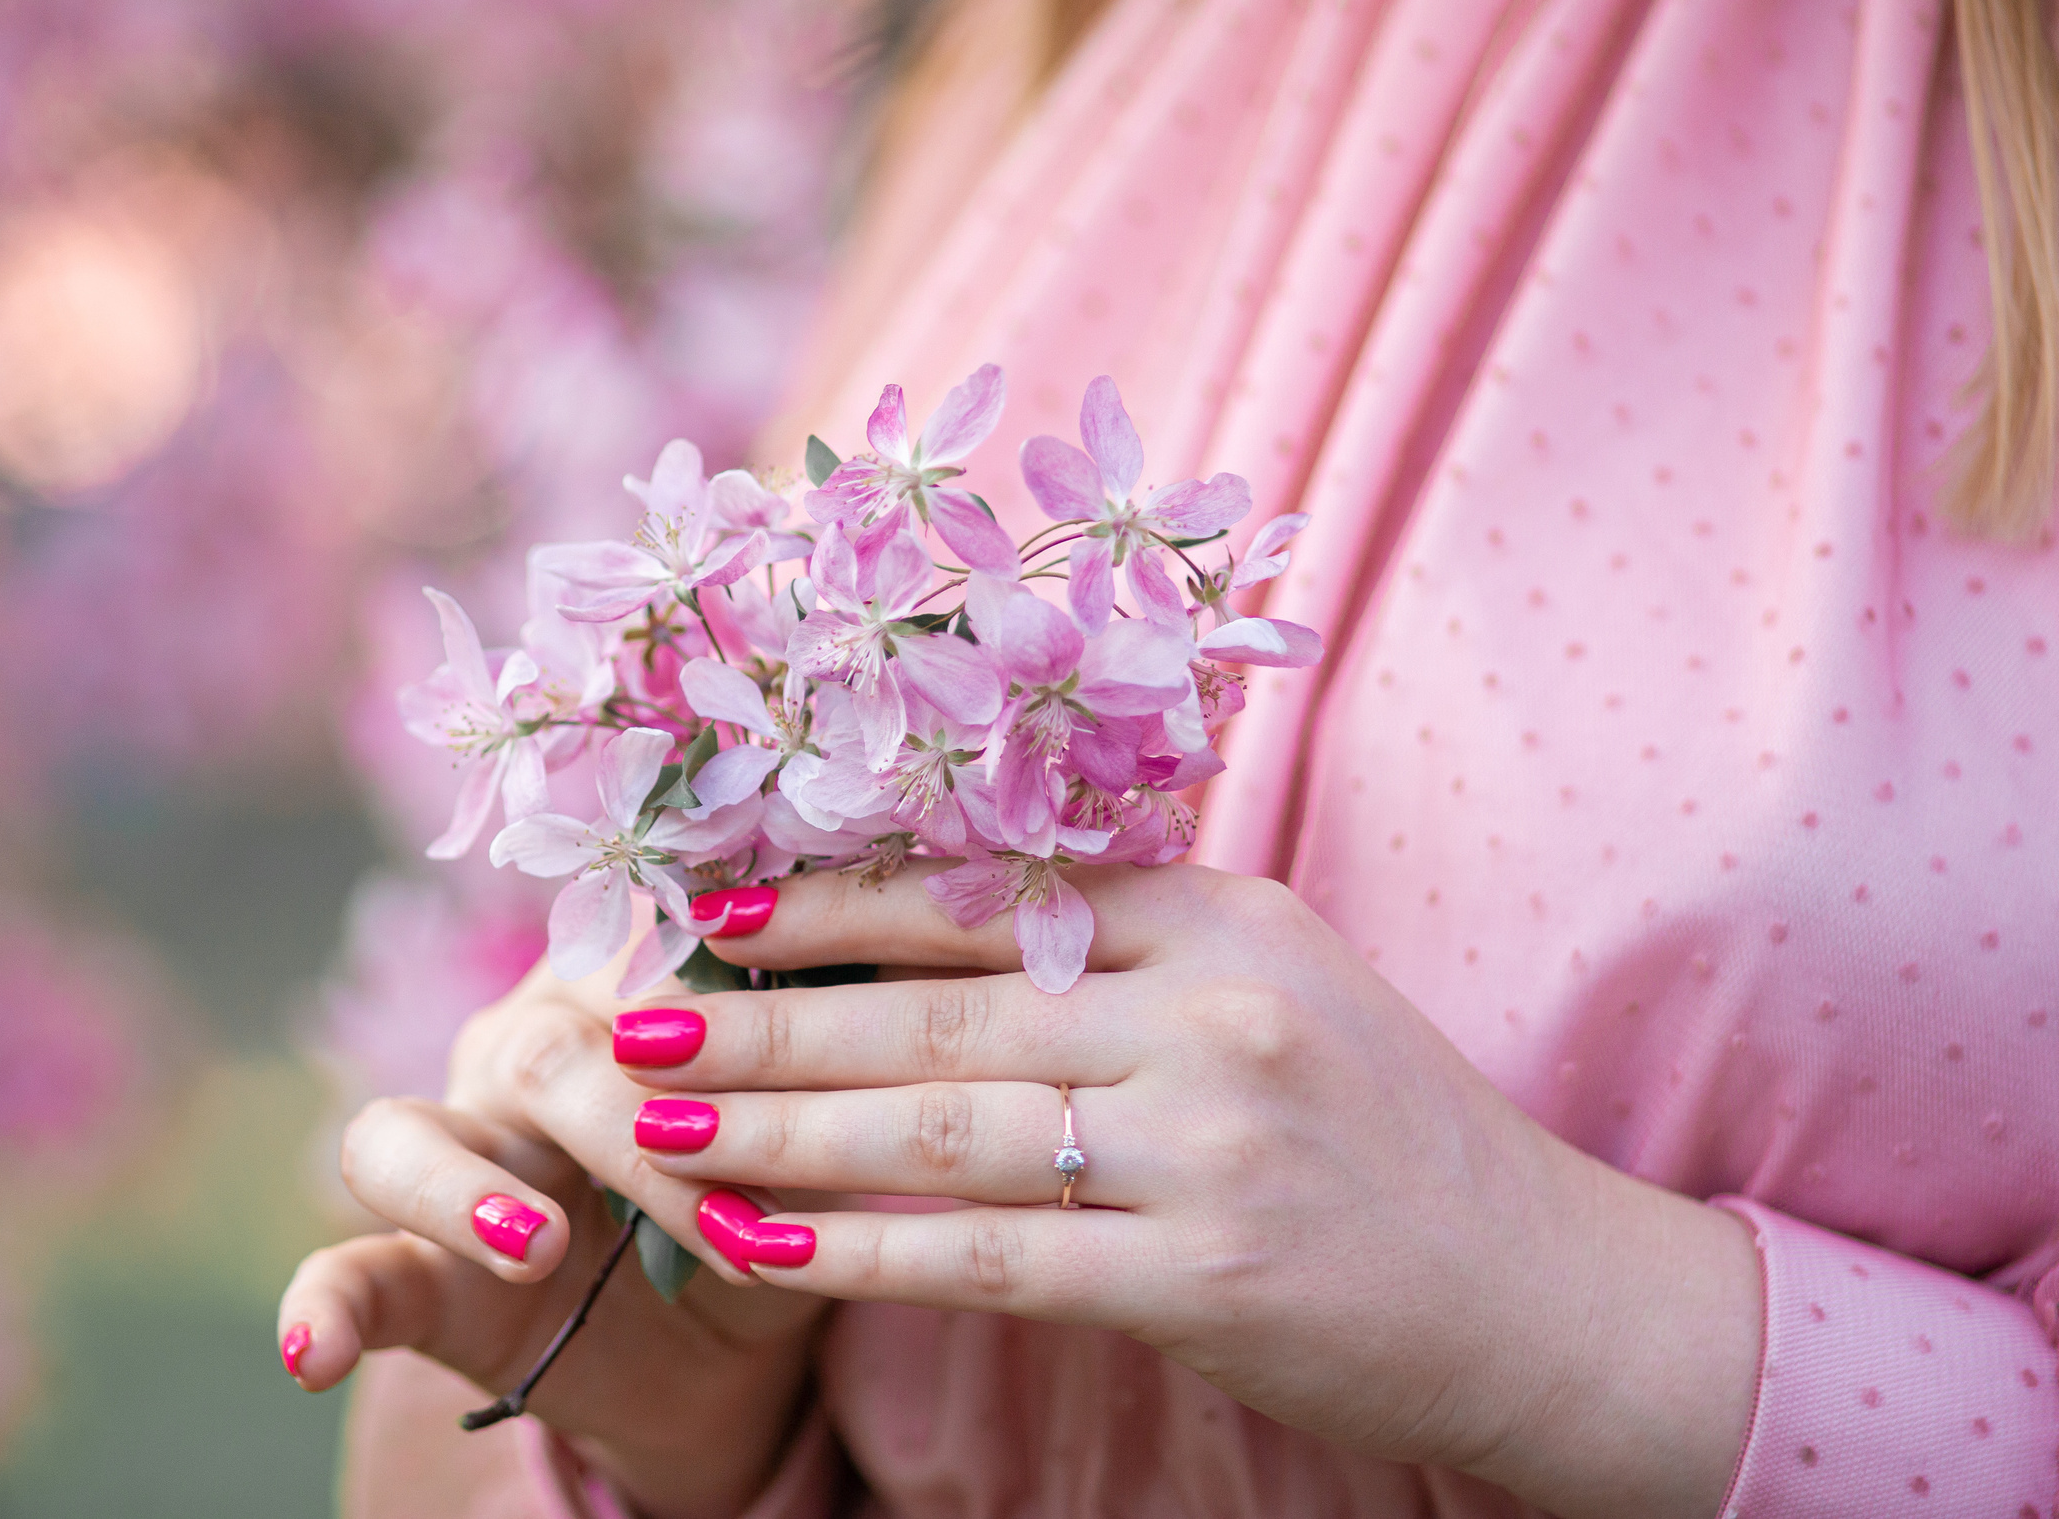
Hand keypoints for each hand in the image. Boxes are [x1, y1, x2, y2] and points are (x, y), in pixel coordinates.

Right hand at [277, 963, 831, 1518]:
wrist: (733, 1348)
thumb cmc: (779, 1194)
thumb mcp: (821, 1138)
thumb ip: (820, 1077)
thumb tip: (873, 1013)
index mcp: (621, 988)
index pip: (644, 958)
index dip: (716, 1006)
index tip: (805, 1055)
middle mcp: (522, 1050)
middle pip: (546, 1057)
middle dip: (642, 1132)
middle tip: (732, 1217)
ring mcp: (455, 1153)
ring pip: (407, 1138)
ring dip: (473, 1192)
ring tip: (536, 1246)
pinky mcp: (418, 1272)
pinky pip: (347, 1273)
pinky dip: (322, 1310)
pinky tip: (309, 1356)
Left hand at [616, 864, 1762, 1518]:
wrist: (1544, 1290)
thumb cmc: (1381, 1130)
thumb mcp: (1272, 988)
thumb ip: (1119, 950)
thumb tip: (912, 927)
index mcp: (1219, 916)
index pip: (986, 888)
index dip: (829, 899)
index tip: (708, 907)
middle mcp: (1211, 1012)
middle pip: (937, 1007)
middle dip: (766, 1017)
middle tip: (633, 1019)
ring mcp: (1209, 1144)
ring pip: (941, 1126)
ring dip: (778, 1128)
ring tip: (656, 1125)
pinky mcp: (1203, 1277)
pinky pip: (987, 1256)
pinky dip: (856, 1248)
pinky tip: (758, 1242)